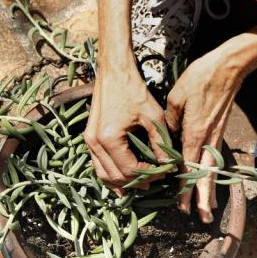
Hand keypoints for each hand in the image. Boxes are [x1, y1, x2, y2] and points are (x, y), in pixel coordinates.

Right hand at [86, 65, 168, 189]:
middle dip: (136, 181)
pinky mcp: (89, 138)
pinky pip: (97, 164)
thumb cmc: (134, 90)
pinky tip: (121, 180)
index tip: (164, 172)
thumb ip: (160, 143)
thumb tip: (167, 164)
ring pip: (103, 174)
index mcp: (110, 138)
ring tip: (138, 185)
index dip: (149, 175)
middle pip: (115, 175)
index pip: (129, 169)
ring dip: (120, 182)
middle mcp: (94, 143)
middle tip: (154, 180)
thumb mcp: (153, 116)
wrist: (113, 73)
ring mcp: (89, 141)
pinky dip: (109, 173)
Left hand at [165, 43, 246, 222]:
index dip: (185, 188)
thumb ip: (169, 123)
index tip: (182, 205)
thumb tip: (165, 140)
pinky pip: (213, 158)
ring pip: (211, 169)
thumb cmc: (200, 78)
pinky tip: (208, 183)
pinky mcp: (218, 131)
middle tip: (199, 217)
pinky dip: (210, 175)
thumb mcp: (175, 98)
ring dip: (208, 190)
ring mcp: (215, 136)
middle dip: (202, 198)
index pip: (188, 168)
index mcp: (195, 133)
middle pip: (204, 175)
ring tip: (207, 210)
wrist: (228, 66)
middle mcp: (208, 138)